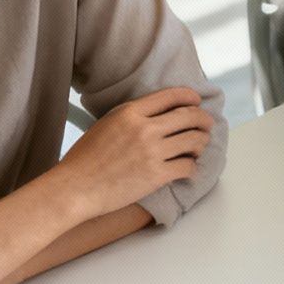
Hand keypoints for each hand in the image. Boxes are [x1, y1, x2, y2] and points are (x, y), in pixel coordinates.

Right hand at [57, 88, 213, 216]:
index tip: (197, 101)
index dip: (190, 97)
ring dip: (201, 144)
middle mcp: (144, 129)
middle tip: (207, 126)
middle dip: (203, 120)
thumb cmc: (85, 159)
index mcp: (130, 112)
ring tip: (197, 149)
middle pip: (189, 116)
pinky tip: (188, 170)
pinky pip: (188, 167)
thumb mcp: (106, 124)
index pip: (170, 96)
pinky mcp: (156, 175)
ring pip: (194, 141)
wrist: (75, 187)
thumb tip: (156, 115)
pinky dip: (192, 168)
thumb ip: (132, 117)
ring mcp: (152, 152)